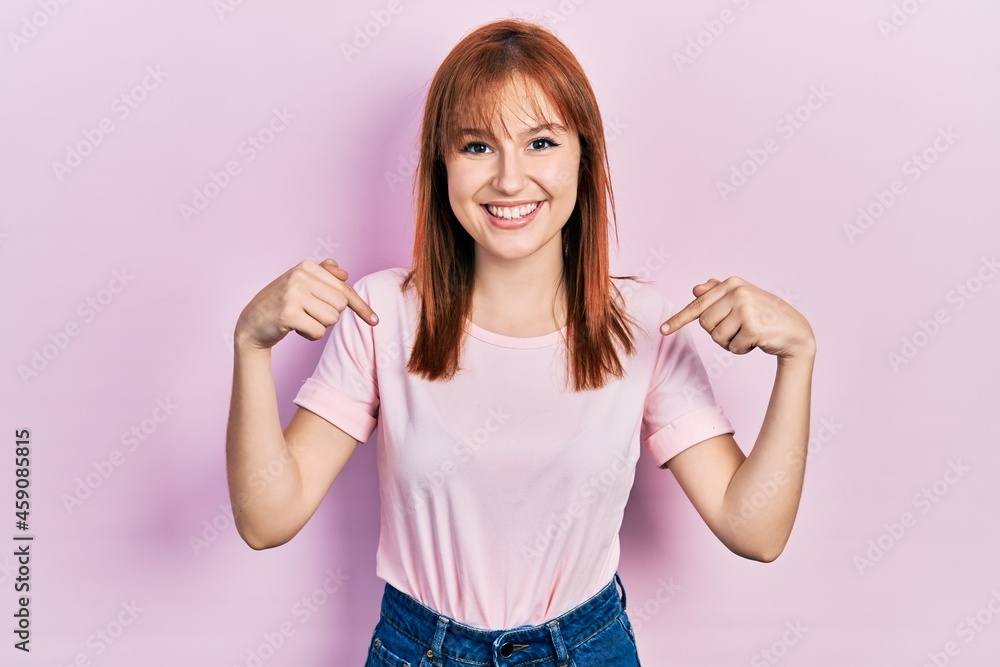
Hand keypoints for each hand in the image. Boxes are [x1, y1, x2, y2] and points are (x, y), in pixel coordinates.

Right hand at [234, 258, 377, 350]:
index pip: (344, 288)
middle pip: (340, 305)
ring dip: (319, 325)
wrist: (251, 323)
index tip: (375, 321)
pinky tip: (295, 329)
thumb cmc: (281, 303)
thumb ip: (323, 274)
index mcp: (307, 266)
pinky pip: (319, 332)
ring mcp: (293, 293)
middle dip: (329, 315)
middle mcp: (300, 275)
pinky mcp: (288, 313)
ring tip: (300, 319)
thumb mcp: (300, 283)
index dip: (361, 307)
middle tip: (308, 313)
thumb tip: (345, 272)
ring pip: (332, 319)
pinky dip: (310, 335)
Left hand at [659, 277, 814, 358]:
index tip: (662, 330)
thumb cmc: (765, 315)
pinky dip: (742, 350)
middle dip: (718, 332)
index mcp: (732, 283)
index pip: (698, 304)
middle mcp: (738, 292)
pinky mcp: (753, 328)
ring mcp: (746, 309)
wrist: (796, 331)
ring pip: (717, 337)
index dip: (678, 320)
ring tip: (748, 334)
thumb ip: (718, 292)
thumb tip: (695, 288)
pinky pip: (732, 348)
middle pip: (705, 324)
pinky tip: (756, 341)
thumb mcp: (742, 299)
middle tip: (738, 329)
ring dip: (730, 342)